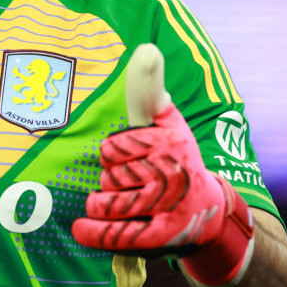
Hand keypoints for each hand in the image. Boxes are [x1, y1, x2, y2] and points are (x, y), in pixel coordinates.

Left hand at [71, 44, 255, 286]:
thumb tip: (146, 49)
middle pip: (108, 173)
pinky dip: (94, 232)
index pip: (115, 146)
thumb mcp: (167, 122)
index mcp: (172, 142)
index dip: (115, 153)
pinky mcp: (160, 237)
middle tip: (132, 182)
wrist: (205, 212)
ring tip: (116, 202)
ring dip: (102, 203)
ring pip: (108, 201)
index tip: (129, 154)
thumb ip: (148, 91)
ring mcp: (167, 207)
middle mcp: (173, 173)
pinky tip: (81, 228)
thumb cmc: (175, 158)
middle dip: (111, 178)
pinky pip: (116, 233)